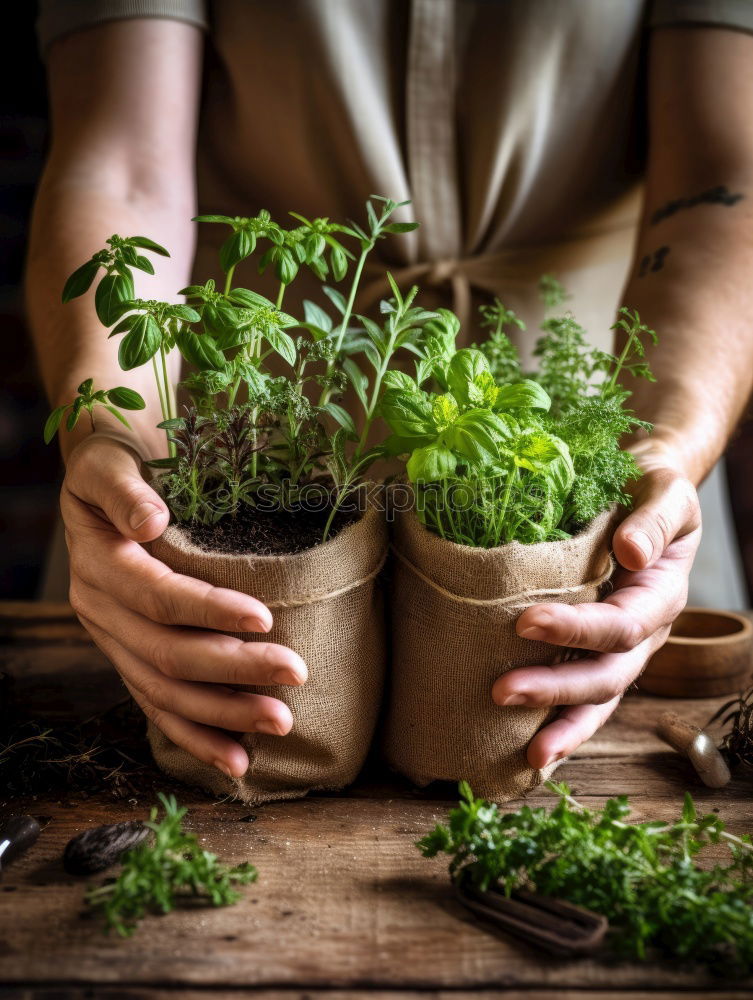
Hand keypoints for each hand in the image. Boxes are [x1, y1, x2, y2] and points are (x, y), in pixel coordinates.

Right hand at [63, 436, 306, 777]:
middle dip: (234, 670)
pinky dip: (197, 738)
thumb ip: (123, 490)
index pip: (158, 595)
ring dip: (224, 714)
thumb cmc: (115, 470)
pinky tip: (237, 760)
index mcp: (100, 566)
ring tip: (280, 724)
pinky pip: (159, 709)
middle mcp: (100, 612)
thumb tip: (150, 520)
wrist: (99, 486)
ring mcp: (113, 643)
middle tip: (295, 673)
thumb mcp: (107, 465)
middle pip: (168, 653)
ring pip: (166, 692)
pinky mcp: (129, 660)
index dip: (209, 610)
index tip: (264, 618)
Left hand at [492, 467, 700, 767]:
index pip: (621, 625)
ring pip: (597, 700)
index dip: (576, 629)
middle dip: (556, 689)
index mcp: (661, 595)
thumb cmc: (651, 485)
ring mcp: (621, 648)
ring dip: (560, 725)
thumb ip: (655, 520)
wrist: (642, 484)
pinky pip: (581, 694)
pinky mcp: (594, 649)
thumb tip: (632, 553)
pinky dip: (558, 721)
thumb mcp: (665, 489)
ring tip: (527, 755)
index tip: (525, 622)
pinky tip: (527, 750)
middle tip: (500, 692)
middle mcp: (644, 632)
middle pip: (606, 675)